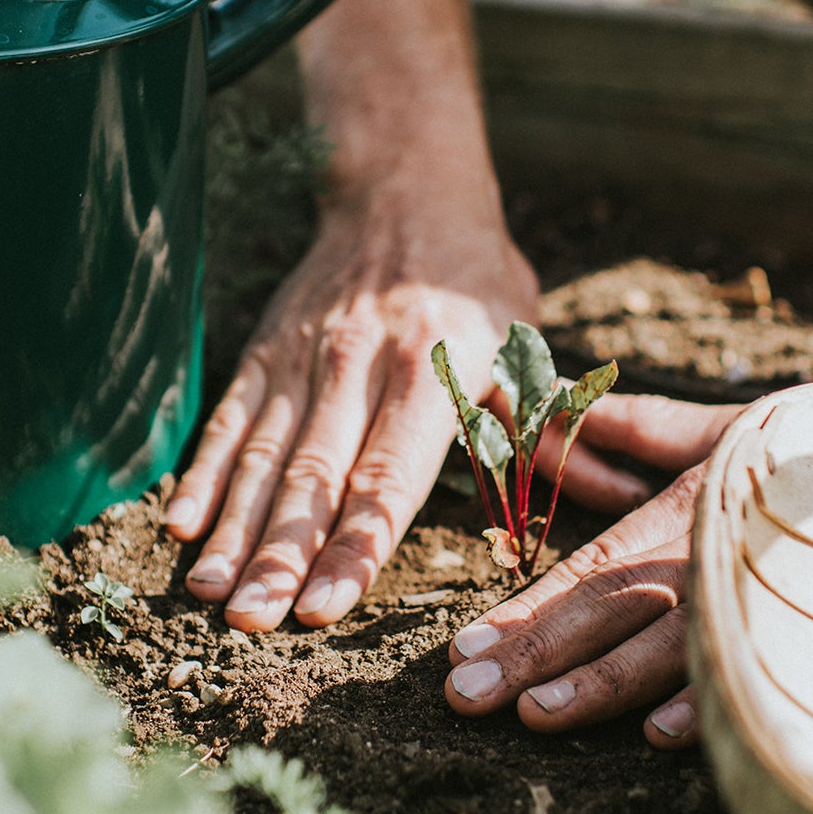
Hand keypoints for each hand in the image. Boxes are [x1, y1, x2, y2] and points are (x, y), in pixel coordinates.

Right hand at [166, 184, 558, 630]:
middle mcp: (356, 366)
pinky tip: (182, 527)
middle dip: (280, 556)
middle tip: (254, 624)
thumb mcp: (525, 347)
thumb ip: (554, 427)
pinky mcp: (264, 350)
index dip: (355, 544)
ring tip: (211, 595)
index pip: (387, 476)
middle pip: (313, 476)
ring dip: (234, 529)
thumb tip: (630, 487)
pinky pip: (228, 419)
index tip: (326, 607)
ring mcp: (301, 358)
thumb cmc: (476, 284)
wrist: (404, 189)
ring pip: (261, 455)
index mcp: (429, 373)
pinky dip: (203, 473)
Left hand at [442, 394, 744, 747]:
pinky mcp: (805, 621)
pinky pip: (750, 663)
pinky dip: (711, 696)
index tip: (462, 650)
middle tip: (464, 699)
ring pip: (666, 646)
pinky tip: (662, 735)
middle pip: (607, 613)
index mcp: (680, 514)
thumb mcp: (731, 429)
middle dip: (533, 657)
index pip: (587, 571)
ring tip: (538, 716)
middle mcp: (706, 554)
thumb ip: (645, 431)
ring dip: (603, 684)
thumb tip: (558, 407)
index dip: (524, 611)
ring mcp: (754, 590)